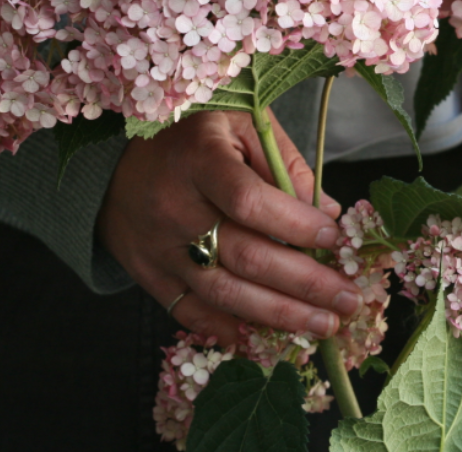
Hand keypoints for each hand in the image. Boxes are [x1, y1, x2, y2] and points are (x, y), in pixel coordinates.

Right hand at [96, 110, 363, 345]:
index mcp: (199, 160)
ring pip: (223, 292)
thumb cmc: (193, 136)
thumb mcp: (240, 123)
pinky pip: (188, 310)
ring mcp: (158, 247)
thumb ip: (285, 163)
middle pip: (245, 256)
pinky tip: (264, 339)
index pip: (249, 200)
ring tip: (323, 326)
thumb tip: (328, 212)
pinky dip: (228, 329)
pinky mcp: (148, 273)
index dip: (295, 224)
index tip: (335, 239)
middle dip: (305, 284)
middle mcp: (174, 207)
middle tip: (348, 300)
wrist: (113, 161)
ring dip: (279, 315)